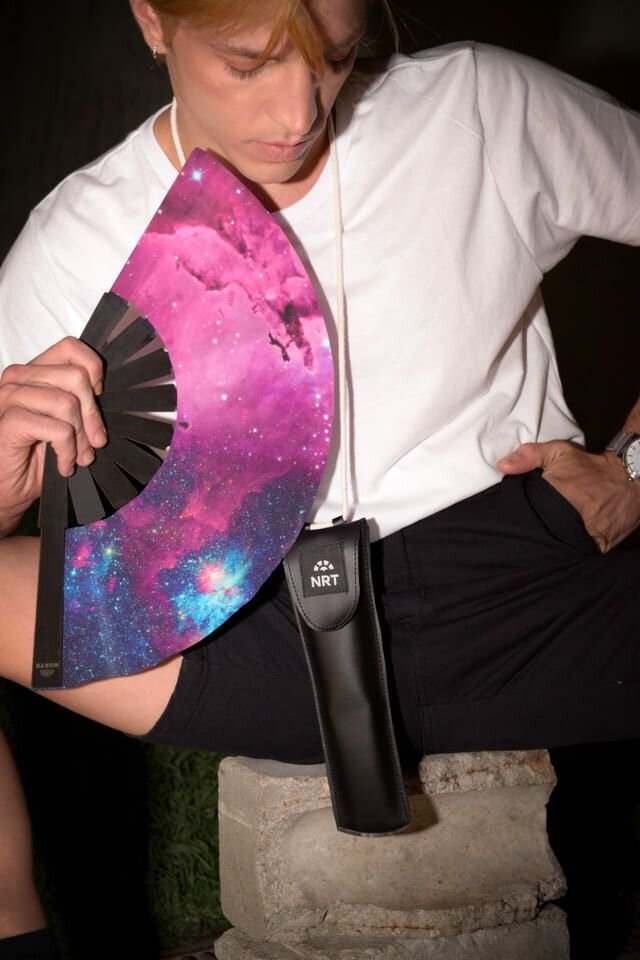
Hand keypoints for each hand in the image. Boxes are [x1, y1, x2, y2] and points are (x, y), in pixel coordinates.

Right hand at [0, 337, 105, 535]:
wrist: (8, 488)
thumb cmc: (36, 456)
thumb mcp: (65, 422)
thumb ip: (80, 401)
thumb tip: (108, 395)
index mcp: (32, 371)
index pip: (71, 348)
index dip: (94, 372)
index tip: (98, 400)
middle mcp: (18, 377)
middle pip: (76, 377)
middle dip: (93, 415)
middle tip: (95, 443)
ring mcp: (10, 396)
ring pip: (68, 403)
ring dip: (80, 438)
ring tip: (78, 458)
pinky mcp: (9, 420)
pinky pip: (58, 429)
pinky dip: (67, 451)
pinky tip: (64, 465)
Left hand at [497, 440, 639, 552]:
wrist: (630, 478)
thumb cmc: (590, 466)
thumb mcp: (559, 452)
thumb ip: (529, 455)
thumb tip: (501, 466)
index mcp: (558, 495)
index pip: (529, 516)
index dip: (518, 522)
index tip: (511, 525)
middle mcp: (572, 518)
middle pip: (542, 537)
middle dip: (532, 538)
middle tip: (522, 540)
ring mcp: (587, 535)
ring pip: (560, 550)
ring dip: (550, 548)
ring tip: (541, 546)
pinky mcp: (600, 547)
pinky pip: (579, 555)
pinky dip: (570, 555)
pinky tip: (561, 551)